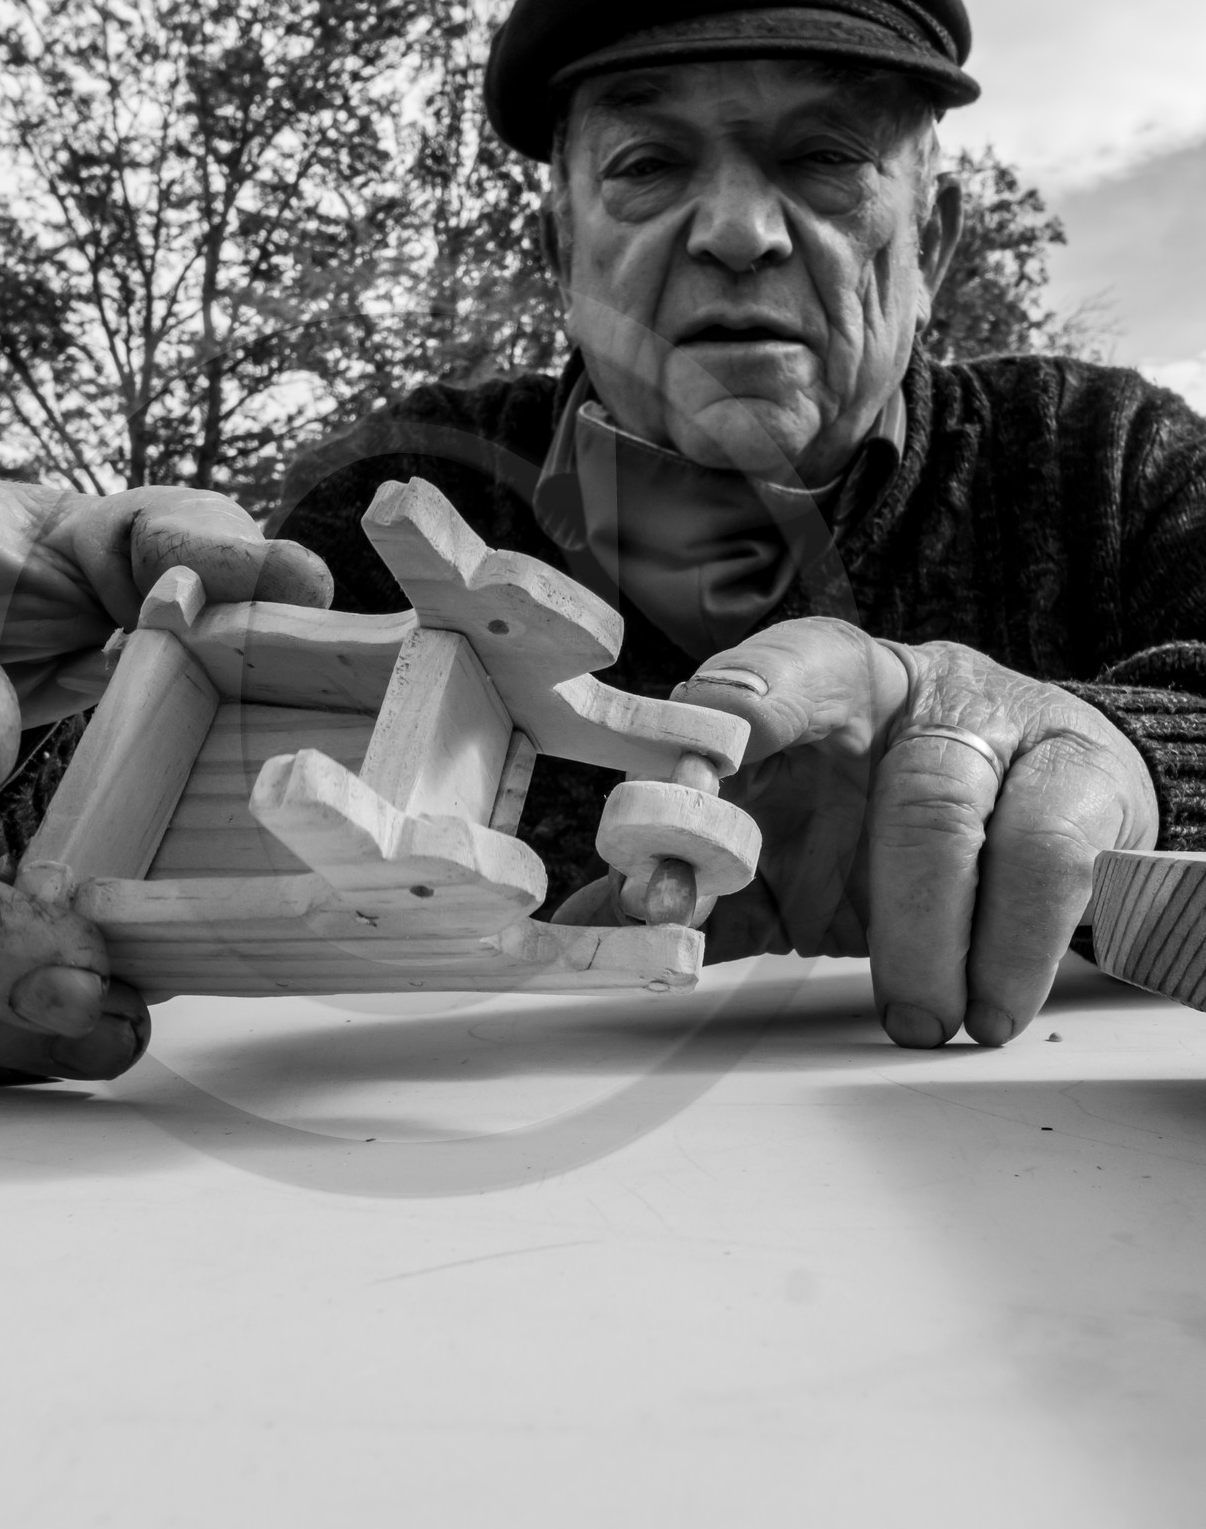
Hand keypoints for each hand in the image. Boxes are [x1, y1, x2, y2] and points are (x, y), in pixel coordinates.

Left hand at [574, 618, 1158, 1047]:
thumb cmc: (891, 813)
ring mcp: (1009, 729)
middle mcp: (918, 691)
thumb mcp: (794, 835)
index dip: (745, 703)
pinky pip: (1051, 860)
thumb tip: (598, 920)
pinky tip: (989, 1009)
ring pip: (957, 814)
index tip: (699, 764)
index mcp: (833, 685)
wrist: (1041, 796)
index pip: (792, 666)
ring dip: (928, 930)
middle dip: (841, 876)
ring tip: (917, 1017)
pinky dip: (1017, 946)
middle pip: (879, 764)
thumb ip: (710, 879)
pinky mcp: (1085, 783)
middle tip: (812, 960)